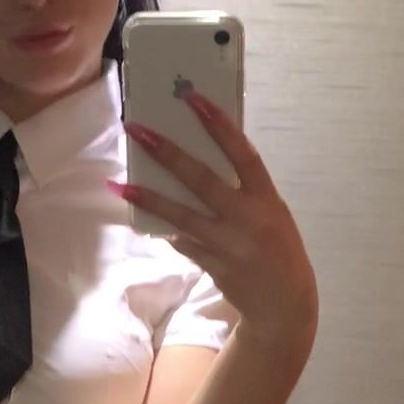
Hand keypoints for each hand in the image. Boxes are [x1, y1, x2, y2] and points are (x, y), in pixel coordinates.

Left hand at [109, 90, 318, 348]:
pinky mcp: (212, 265)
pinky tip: (146, 218)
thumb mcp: (271, 214)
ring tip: (121, 184)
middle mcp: (248, 219)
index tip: (194, 100)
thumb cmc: (278, 250)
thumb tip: (202, 164)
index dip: (220, 125)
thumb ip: (243, 192)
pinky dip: (167, 229)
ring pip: (182, 216)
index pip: (243, 154)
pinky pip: (182, 242)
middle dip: (168, 154)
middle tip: (138, 131)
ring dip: (150, 198)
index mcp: (267, 199)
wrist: (283, 304)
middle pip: (202, 180)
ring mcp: (228, 244)